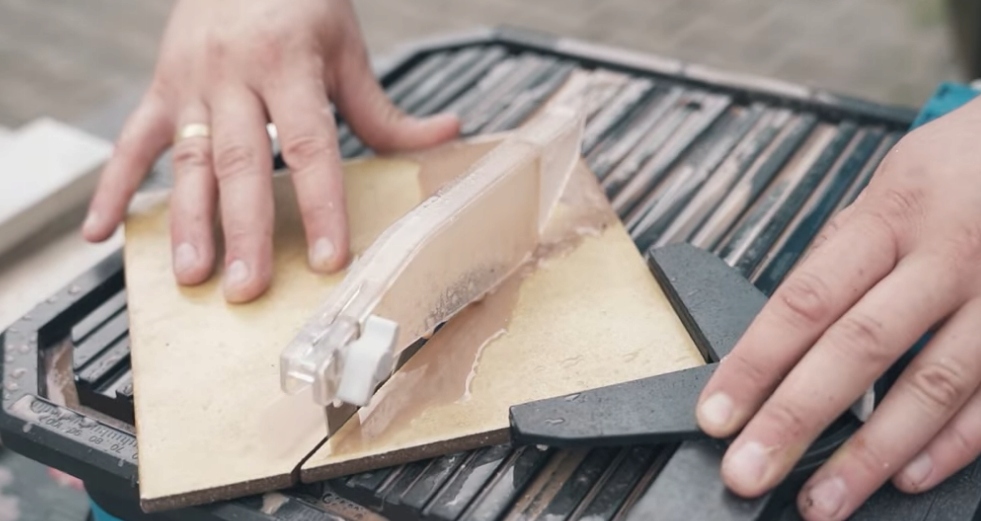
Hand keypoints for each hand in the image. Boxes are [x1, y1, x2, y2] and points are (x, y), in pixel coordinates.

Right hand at [82, 0, 458, 301]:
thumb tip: (448, 134)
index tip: (329, 260)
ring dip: (186, 221)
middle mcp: (233, 75)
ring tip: (191, 276)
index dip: (322, 205)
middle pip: (242, 161)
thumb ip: (384, 108)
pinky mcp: (160, 90)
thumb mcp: (346, 49)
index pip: (311, 146)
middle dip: (246, 229)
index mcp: (288, 64)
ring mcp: (189, 84)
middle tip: (249, 288)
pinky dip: (113, 189)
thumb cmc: (300, 5)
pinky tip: (101, 235)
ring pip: (186, 160)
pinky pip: (130, 144)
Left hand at [696, 96, 980, 519]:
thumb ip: (843, 253)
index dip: (755, 363)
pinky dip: (951, 445)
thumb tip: (783, 324)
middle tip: (749, 472)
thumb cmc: (965, 167)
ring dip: (870, 454)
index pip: (805, 300)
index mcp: (890, 217)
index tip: (717, 414)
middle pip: (858, 348)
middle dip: (796, 419)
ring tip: (823, 500)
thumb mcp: (892, 186)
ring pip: (931, 386)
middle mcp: (945, 257)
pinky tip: (907, 475)